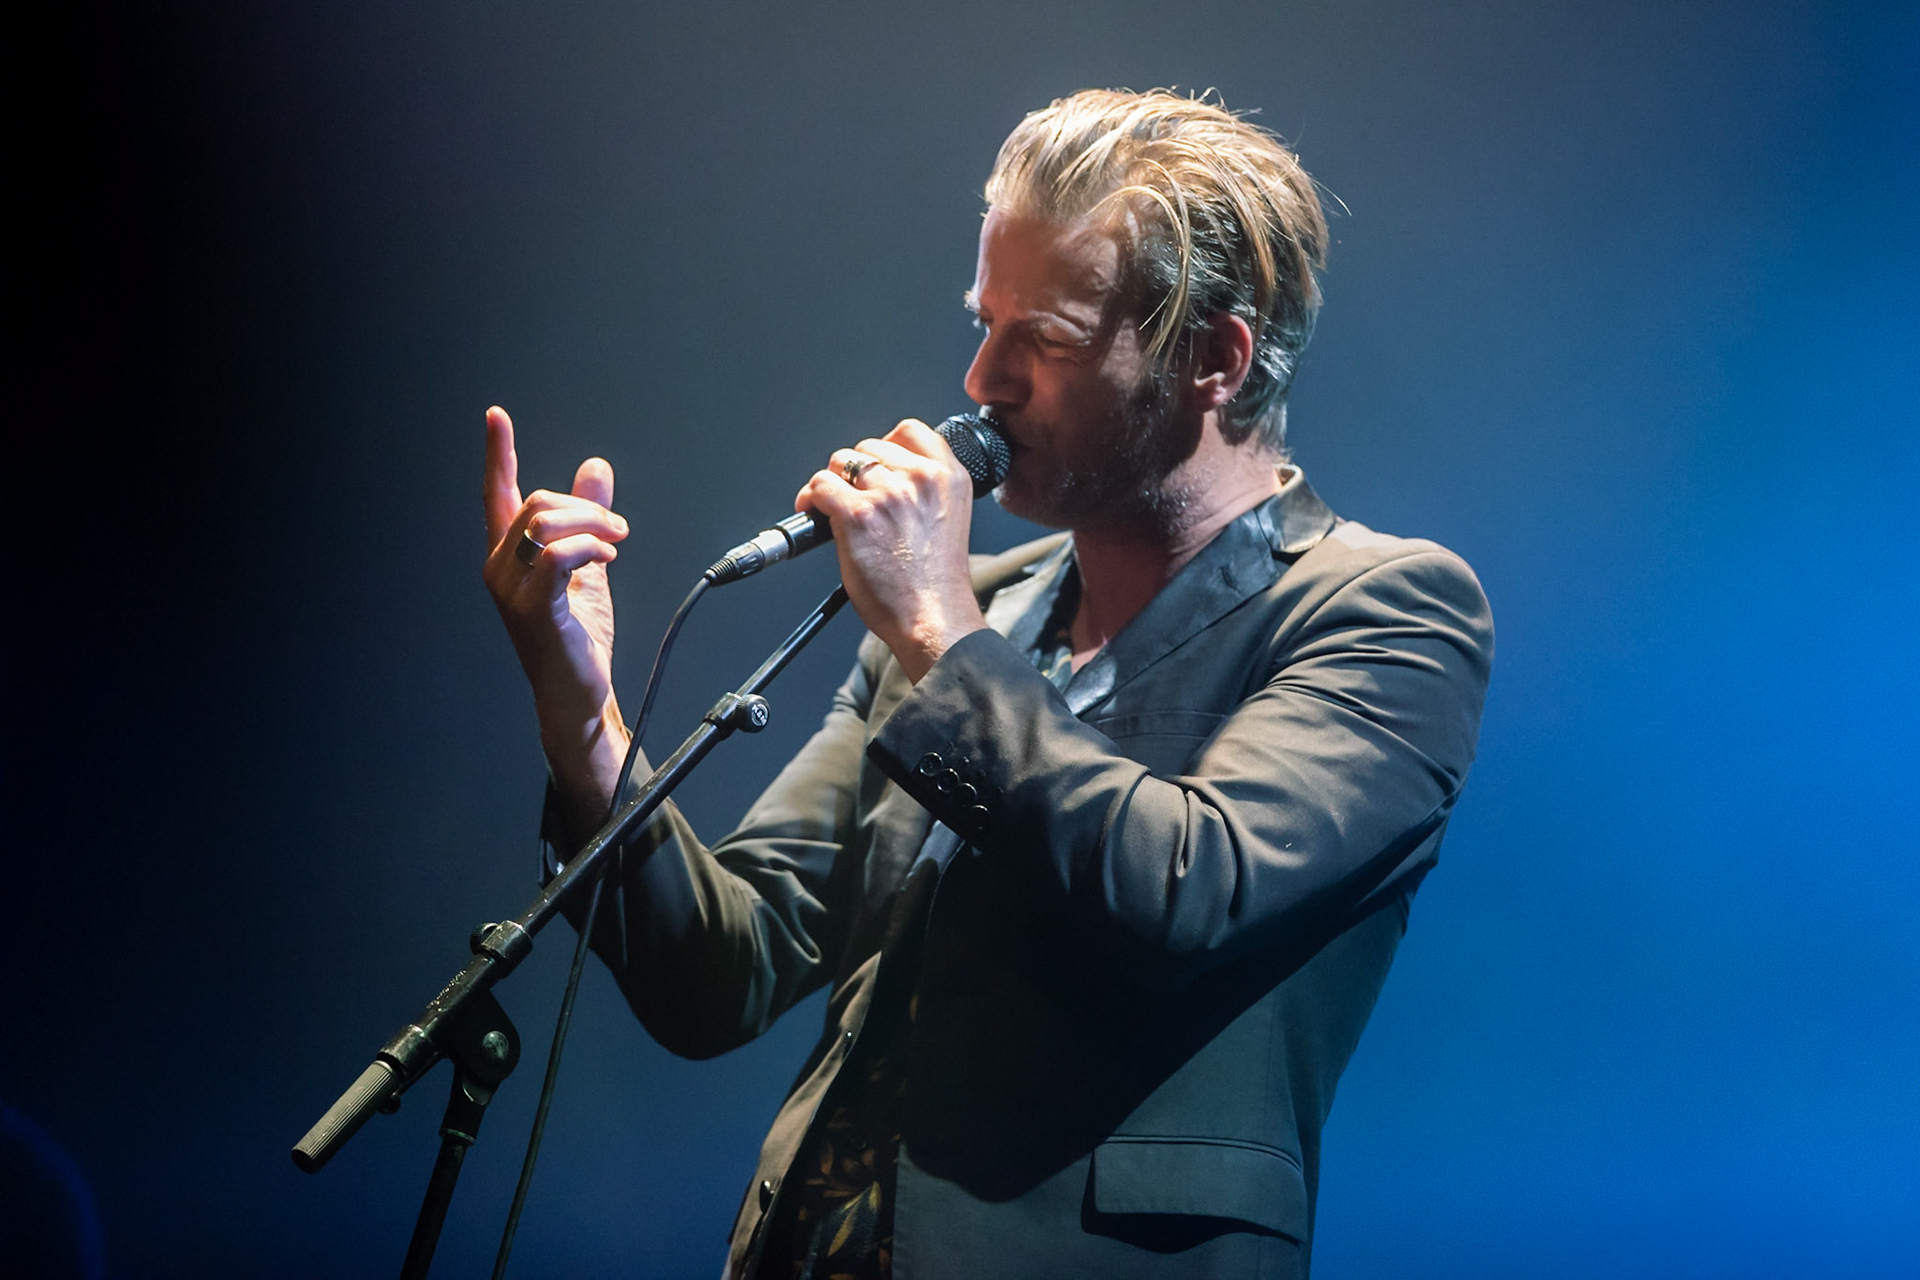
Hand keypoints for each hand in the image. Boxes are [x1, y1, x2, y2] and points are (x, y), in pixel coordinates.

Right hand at [482, 406, 630, 815]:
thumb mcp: (588, 564)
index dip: (497, 454)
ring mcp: (512, 590)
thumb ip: (588, 516)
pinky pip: (559, 556)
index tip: (495, 417)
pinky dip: (591, 546)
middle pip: (537, 502)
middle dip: (586, 506)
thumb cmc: (577, 637)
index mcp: (510, 556)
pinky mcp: (534, 609)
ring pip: (547, 523)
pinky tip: (609, 556)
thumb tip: (595, 467)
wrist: (577, 693)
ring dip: (595, 524)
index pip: (499, 494)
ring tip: (617, 542)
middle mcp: (501, 568)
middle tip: (618, 528)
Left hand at [798, 419, 987, 682]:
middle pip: (869, 446)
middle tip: (850, 496)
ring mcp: (888, 494)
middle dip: (854, 470)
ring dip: (832, 483)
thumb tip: (881, 476)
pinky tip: (814, 512)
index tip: (874, 463)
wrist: (933, 618)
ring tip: (831, 505)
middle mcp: (921, 478)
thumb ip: (924, 490)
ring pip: (841, 462)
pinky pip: (821, 486)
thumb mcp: (948, 519)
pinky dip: (811, 498)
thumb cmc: (936, 582)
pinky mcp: (858, 514)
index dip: (884, 444)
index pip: (909, 430)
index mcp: (948, 477)